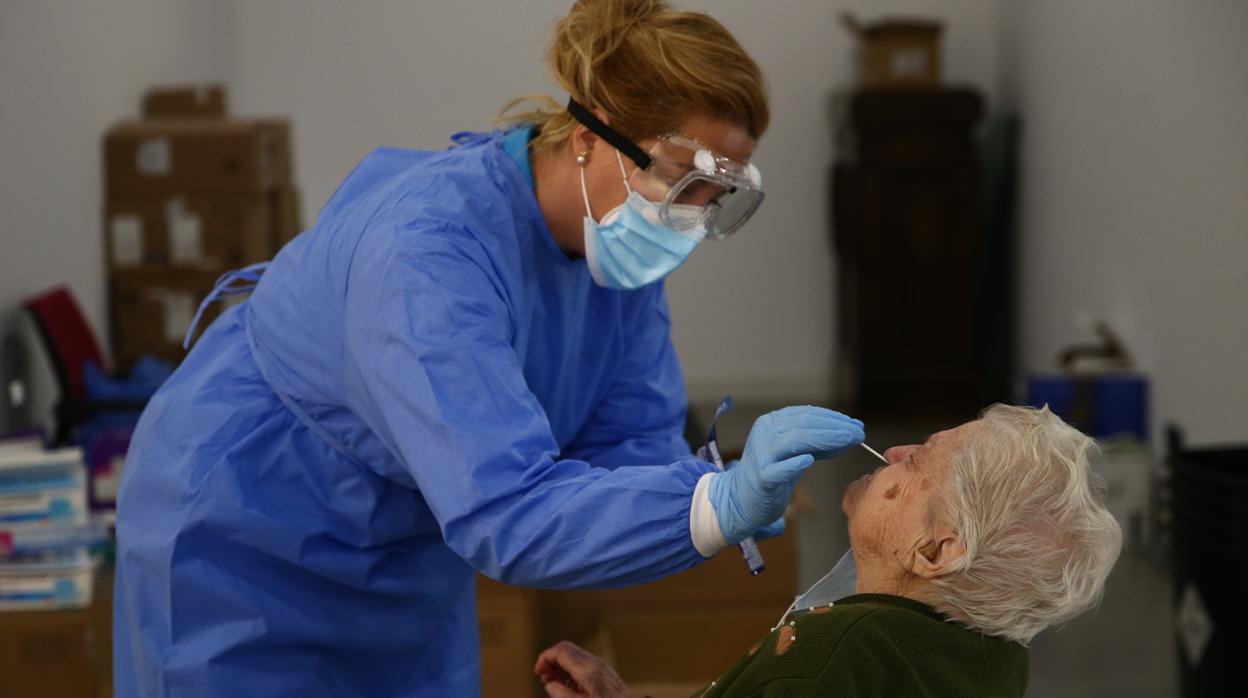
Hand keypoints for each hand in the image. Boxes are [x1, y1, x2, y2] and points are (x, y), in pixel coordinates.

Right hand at [535, 641, 631, 697]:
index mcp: (588, 670)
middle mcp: (595, 663)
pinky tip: (569, 687)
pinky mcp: (605, 672)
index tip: (538, 673)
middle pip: (567, 649)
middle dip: (551, 661)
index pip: (561, 650)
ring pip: (574, 656)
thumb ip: (562, 695)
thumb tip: (550, 684)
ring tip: (554, 684)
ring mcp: (601, 666)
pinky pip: (583, 664)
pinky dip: (571, 670)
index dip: (545, 658)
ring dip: (560, 666)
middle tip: (544, 679)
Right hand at [709, 406, 863, 543]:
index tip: (855, 424)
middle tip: (859, 433)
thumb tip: (849, 434)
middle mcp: (765, 433)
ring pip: (794, 441)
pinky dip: (794, 464)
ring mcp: (762, 455)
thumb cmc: (772, 475)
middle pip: (804, 425)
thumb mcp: (796, 453)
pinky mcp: (761, 479)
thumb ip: (818, 443)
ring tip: (849, 441)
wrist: (740, 499)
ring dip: (825, 439)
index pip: (807, 414)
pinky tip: (810, 460)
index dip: (834, 417)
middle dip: (836, 427)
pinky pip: (779, 470)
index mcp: (771, 422)